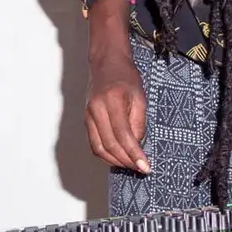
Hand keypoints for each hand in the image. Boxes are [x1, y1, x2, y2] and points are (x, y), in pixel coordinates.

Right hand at [85, 54, 148, 173]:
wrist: (107, 63)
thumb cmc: (126, 76)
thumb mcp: (140, 95)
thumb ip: (139, 121)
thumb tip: (138, 144)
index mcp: (111, 102)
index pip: (123, 135)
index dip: (134, 153)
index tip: (145, 166)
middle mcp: (96, 111)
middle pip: (109, 145)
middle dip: (126, 161)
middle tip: (141, 168)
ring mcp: (88, 116)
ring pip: (99, 148)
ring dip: (115, 161)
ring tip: (131, 165)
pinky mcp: (86, 120)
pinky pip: (94, 143)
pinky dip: (106, 154)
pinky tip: (118, 157)